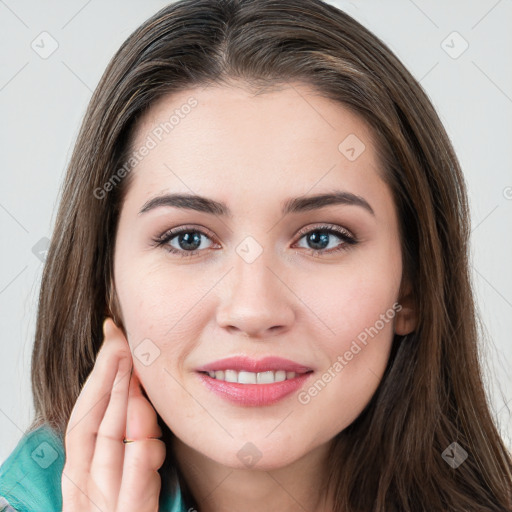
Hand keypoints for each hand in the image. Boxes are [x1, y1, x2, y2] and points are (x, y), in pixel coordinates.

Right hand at [61, 318, 165, 510]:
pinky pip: (129, 492)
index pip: (86, 415)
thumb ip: (128, 442)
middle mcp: (85, 489)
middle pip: (90, 424)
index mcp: (82, 474)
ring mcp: (103, 509)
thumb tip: (137, 397)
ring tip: (130, 367)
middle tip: (120, 338)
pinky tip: (147, 438)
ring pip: (106, 451)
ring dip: (117, 407)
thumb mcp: (123, 475)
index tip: (112, 337)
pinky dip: (135, 462)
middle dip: (105, 378)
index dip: (98, 375)